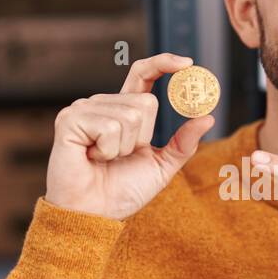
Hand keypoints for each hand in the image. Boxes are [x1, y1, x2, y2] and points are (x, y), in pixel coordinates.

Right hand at [45, 53, 215, 219]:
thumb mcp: (161, 167)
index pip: (143, 75)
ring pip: (129, 115)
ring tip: (104, 159)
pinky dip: (108, 150)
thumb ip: (183, 143)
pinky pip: (109, 127)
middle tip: (121, 157)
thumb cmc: (121, 192)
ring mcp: (83, 109)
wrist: (93, 215)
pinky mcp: (70, 120)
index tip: (187, 63)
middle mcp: (102, 104)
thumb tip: (208, 117)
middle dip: (143, 137)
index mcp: (123, 110)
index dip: (163, 64)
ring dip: (124, 148)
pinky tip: (92, 158)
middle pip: (145, 102)